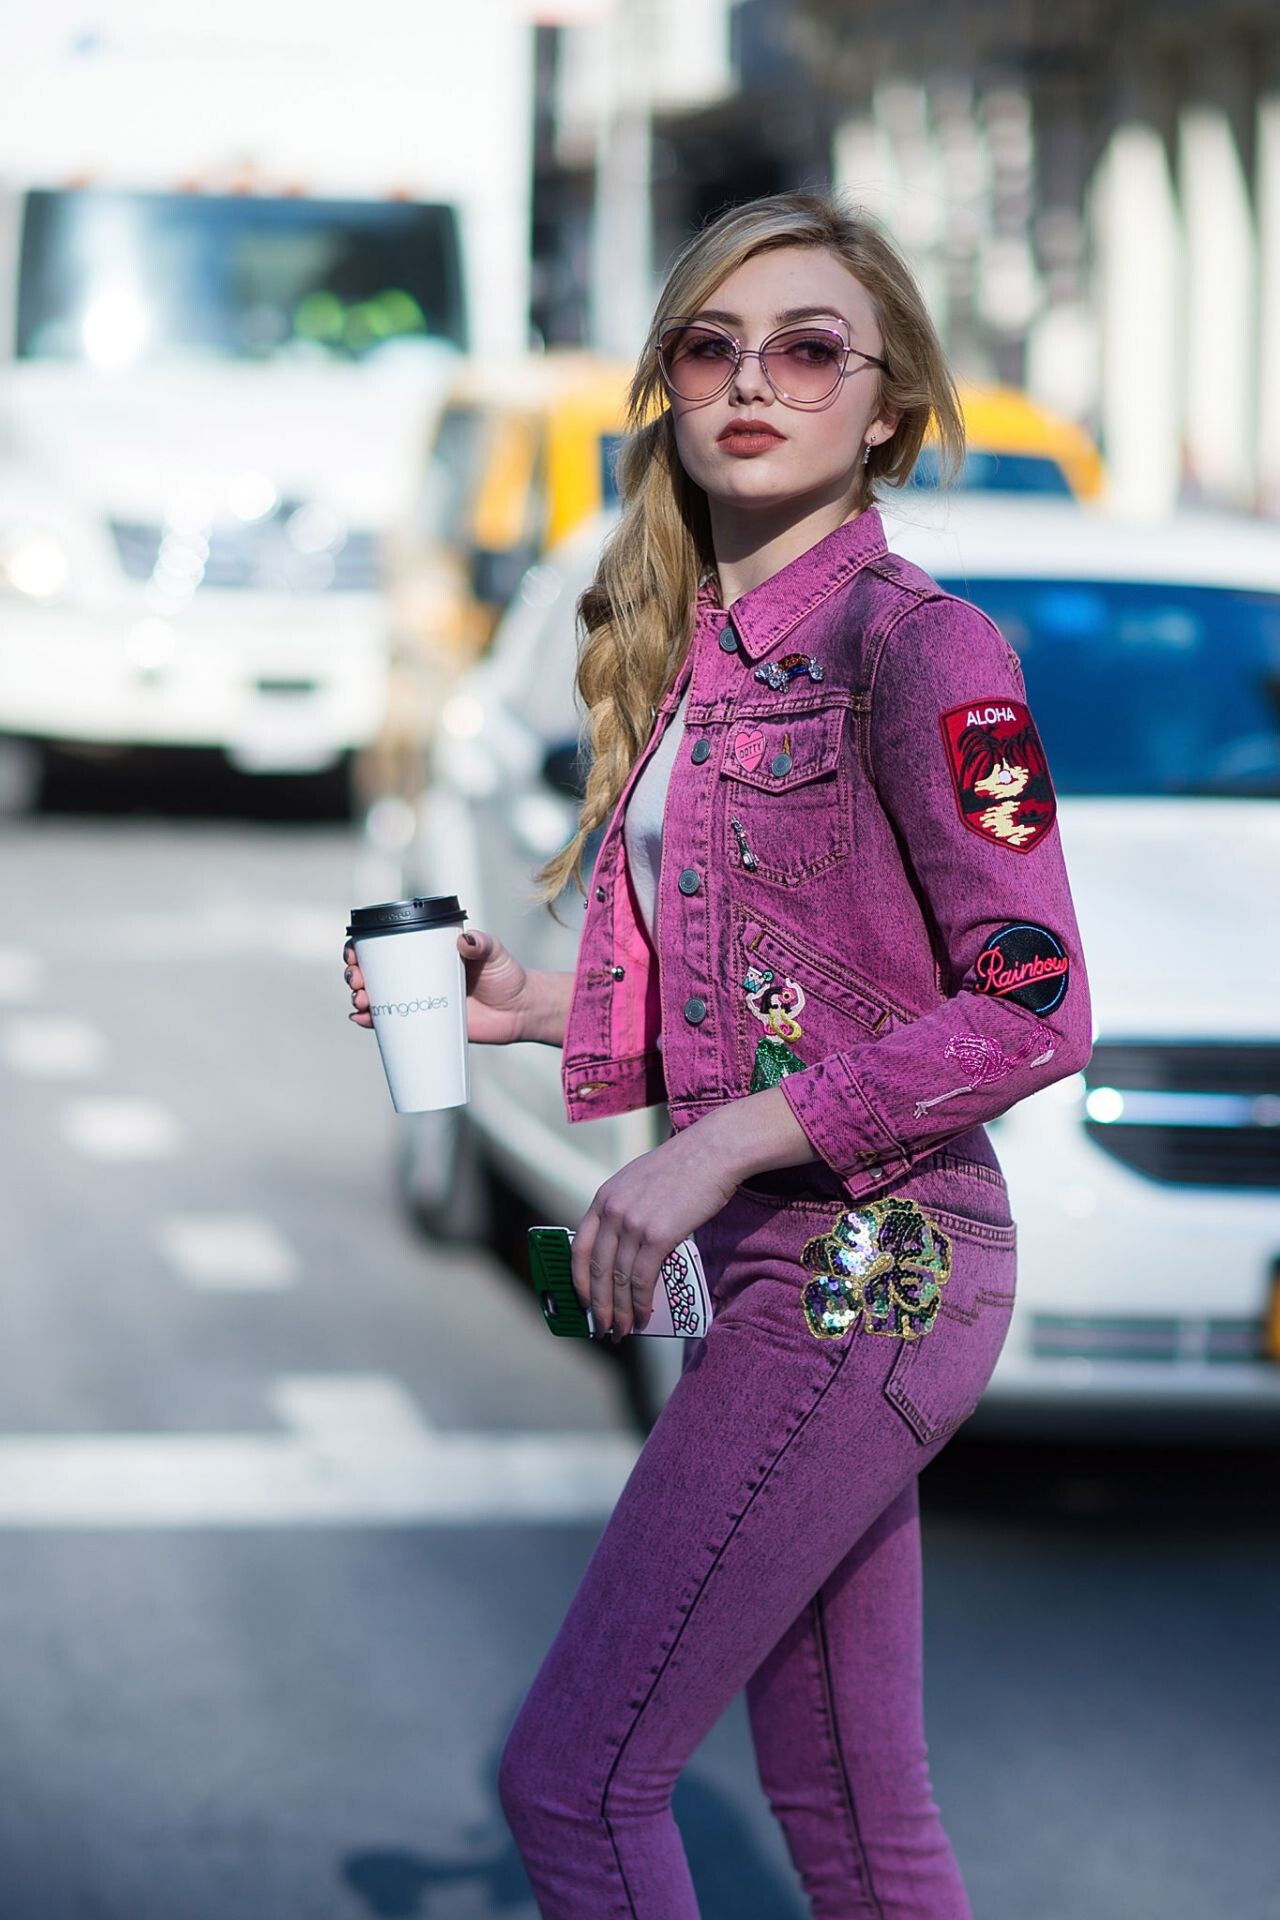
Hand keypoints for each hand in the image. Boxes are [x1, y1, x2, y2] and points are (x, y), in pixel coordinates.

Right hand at [342, 929, 536, 1043]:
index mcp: (425, 953)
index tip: (354, 953)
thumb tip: (466, 940)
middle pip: (372, 973)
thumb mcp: (494, 953)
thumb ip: (482, 944)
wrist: (520, 1011)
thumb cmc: (506, 975)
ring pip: (377, 998)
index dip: (361, 948)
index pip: (385, 946)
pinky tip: (361, 1020)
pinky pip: (391, 1024)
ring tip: (362, 1001)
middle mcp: (415, 975)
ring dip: (360, 998)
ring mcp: (417, 1000)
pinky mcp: (424, 1023)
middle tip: (358, 980)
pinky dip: (371, 1022)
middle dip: (355, 975)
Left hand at [570, 1124, 739, 1339]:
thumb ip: (625, 1210)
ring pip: (619, 1280)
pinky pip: (642, 1279)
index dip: (580, 1281)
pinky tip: (643, 1316)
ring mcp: (633, 1223)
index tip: (584, 1301)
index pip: (580, 1248)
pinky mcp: (658, 1235)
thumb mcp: (639, 1182)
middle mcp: (612, 1211)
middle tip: (603, 1328)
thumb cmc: (684, 1167)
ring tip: (624, 1330)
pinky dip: (641, 1303)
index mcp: (604, 1198)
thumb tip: (625, 1251)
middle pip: (597, 1270)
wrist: (714, 1151)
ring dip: (620, 1311)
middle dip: (599, 1306)